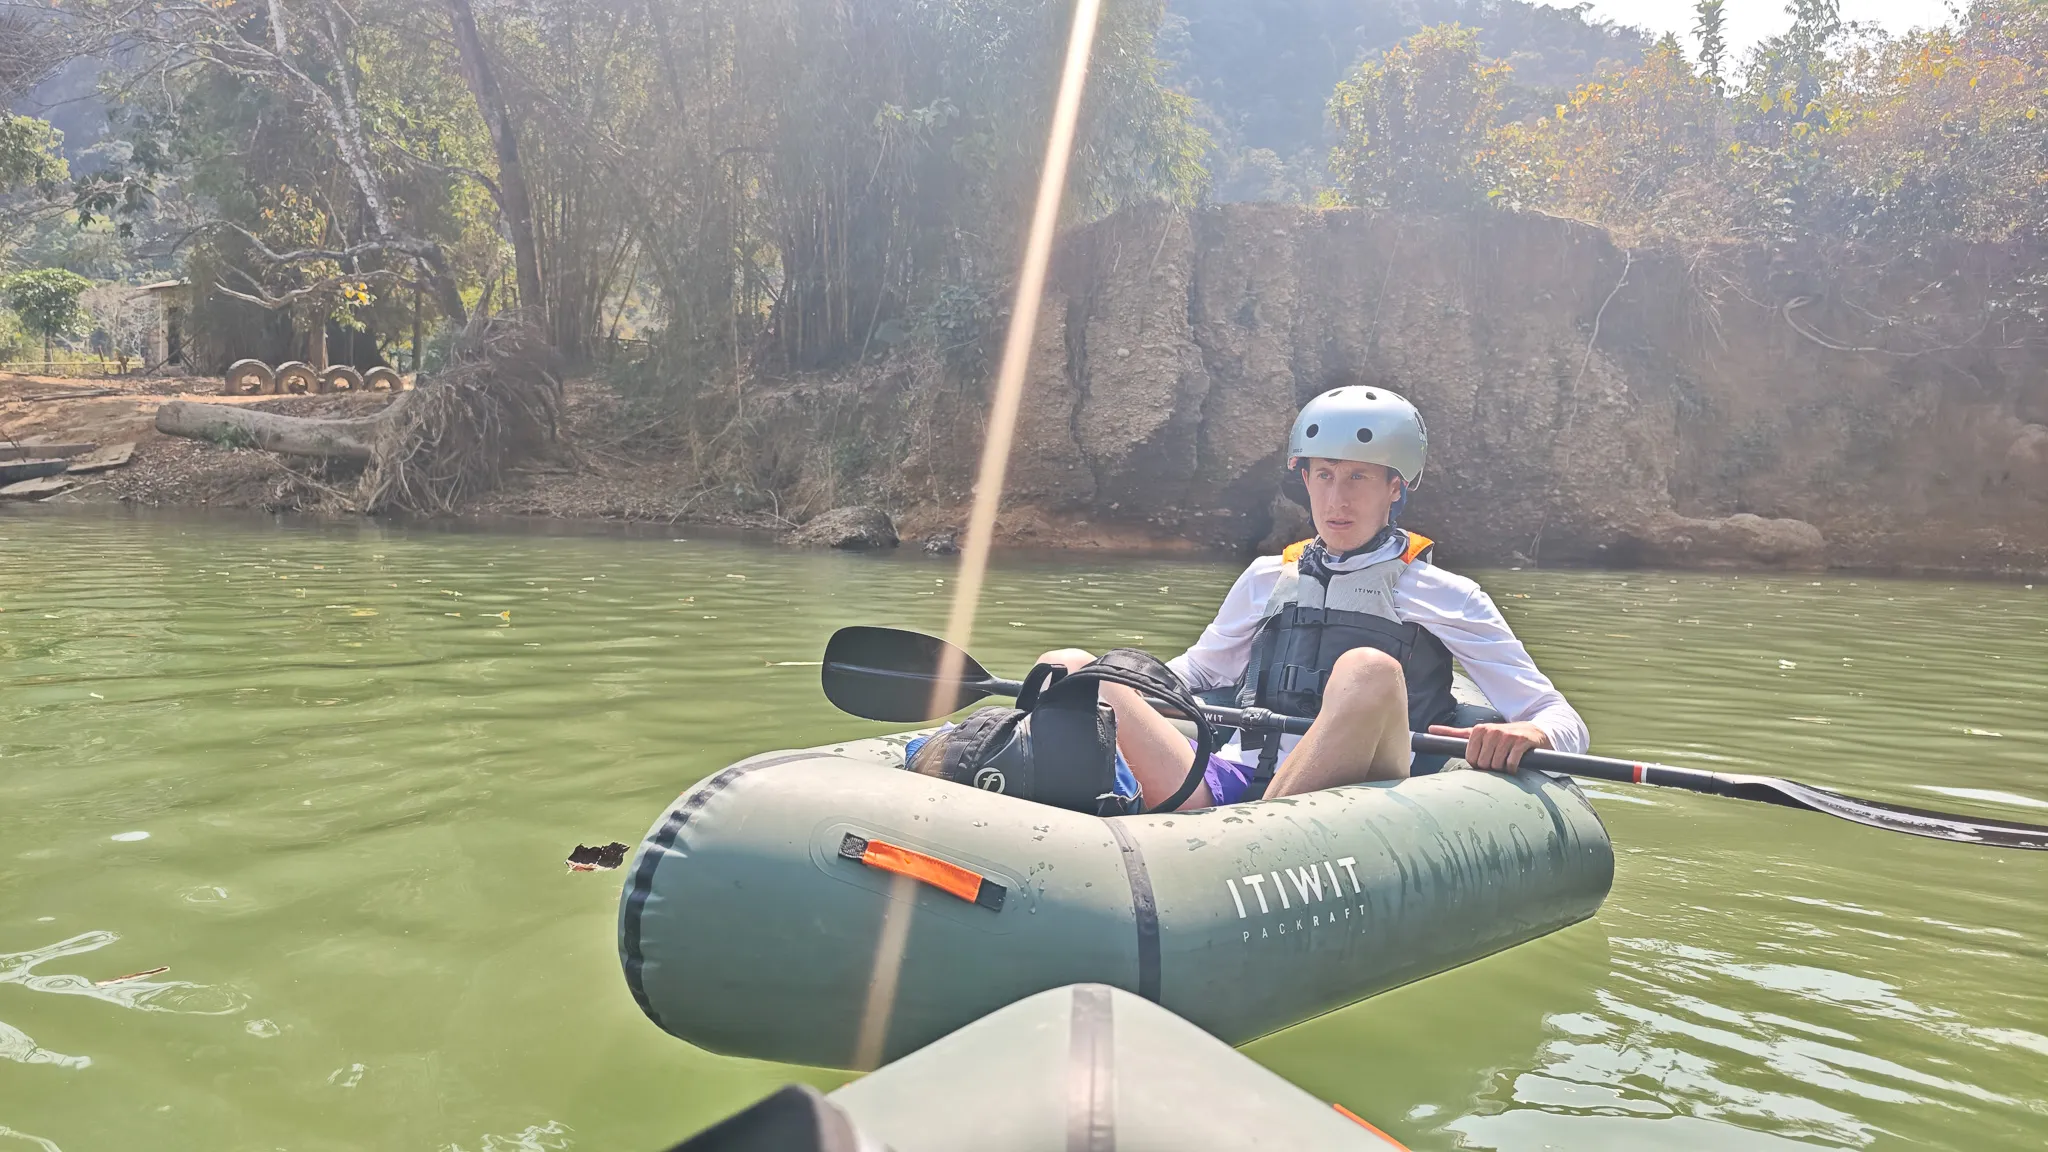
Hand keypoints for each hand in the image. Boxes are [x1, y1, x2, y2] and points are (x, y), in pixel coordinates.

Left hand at [1427, 721, 1551, 771]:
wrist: (1533, 732)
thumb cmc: (1501, 737)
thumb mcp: (1477, 733)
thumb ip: (1454, 733)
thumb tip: (1430, 729)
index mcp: (1478, 730)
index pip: (1471, 759)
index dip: (1479, 763)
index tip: (1486, 758)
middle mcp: (1491, 730)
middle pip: (1484, 763)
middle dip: (1492, 766)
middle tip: (1499, 759)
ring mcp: (1507, 735)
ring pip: (1497, 764)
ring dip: (1503, 768)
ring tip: (1507, 760)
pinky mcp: (1521, 741)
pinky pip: (1511, 763)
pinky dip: (1513, 768)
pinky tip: (1515, 764)